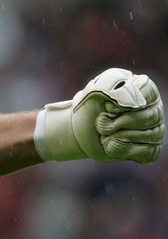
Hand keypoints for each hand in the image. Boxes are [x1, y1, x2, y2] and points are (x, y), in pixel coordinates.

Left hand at [36, 68, 163, 163]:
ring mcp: (156, 129)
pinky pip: (146, 152)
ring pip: (146, 136)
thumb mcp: (95, 89)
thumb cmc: (92, 106)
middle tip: (100, 123)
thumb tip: (134, 103)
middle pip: (146, 117)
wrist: (83, 130)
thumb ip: (111, 85)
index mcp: (143, 88)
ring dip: (116, 136)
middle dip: (117, 123)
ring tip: (104, 133)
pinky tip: (111, 144)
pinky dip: (122, 149)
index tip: (107, 107)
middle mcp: (154, 108)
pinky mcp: (152, 149)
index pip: (145, 92)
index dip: (123, 102)